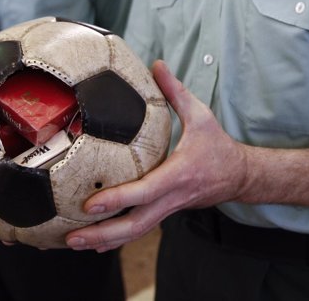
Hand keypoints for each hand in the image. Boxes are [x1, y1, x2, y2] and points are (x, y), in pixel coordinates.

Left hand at [65, 60, 249, 251]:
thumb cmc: (217, 146)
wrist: (238, 176)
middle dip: (102, 233)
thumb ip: (176, 91)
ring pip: (135, 233)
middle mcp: (172, 197)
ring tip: (72, 244)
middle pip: (136, 224)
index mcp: (178, 174)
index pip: (145, 191)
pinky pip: (138, 230)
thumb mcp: (201, 115)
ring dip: (103, 240)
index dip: (118, 199)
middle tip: (71, 237)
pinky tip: (94, 243)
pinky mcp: (165, 213)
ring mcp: (168, 209)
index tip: (90, 203)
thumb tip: (156, 64)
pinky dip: (115, 239)